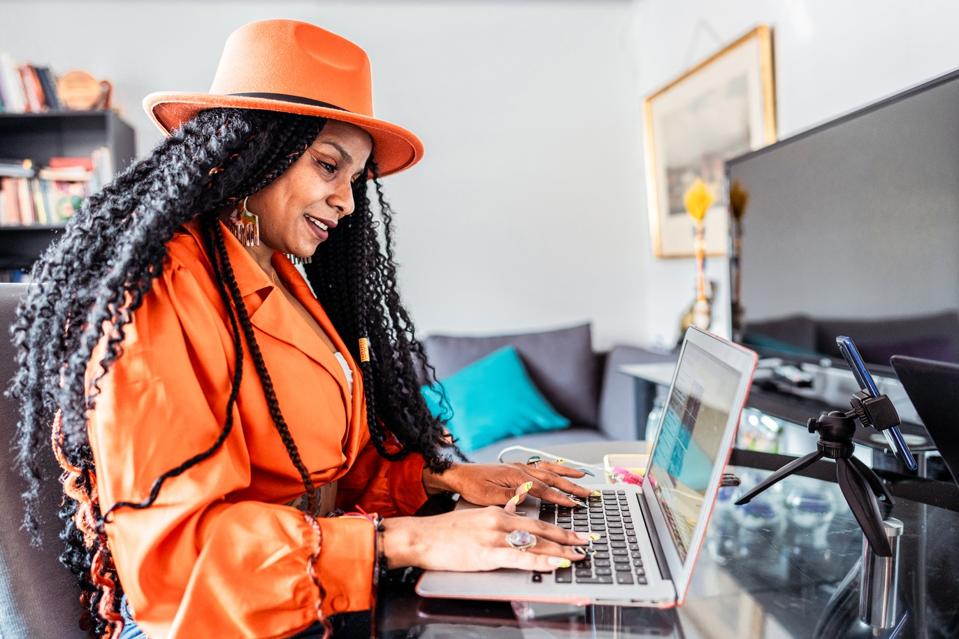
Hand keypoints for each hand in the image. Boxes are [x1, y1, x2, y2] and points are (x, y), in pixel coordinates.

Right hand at [382, 507, 588, 571]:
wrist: (423, 536)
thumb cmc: (447, 530)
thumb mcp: (478, 514)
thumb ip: (501, 511)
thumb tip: (517, 505)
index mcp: (500, 513)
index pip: (537, 521)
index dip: (560, 527)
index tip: (577, 532)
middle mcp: (501, 522)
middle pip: (542, 530)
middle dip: (569, 537)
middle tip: (589, 542)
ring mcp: (495, 538)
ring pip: (536, 544)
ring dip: (561, 550)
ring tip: (579, 555)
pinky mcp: (488, 554)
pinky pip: (521, 558)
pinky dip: (541, 561)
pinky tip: (555, 564)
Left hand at [423, 461, 593, 508]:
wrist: (459, 475)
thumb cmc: (471, 486)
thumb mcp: (489, 497)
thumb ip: (511, 498)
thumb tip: (528, 498)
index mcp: (516, 477)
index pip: (544, 489)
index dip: (561, 498)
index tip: (575, 504)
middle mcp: (521, 469)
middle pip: (552, 478)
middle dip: (572, 485)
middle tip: (588, 493)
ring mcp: (519, 467)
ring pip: (549, 469)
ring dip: (567, 472)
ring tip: (582, 475)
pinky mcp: (516, 468)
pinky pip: (540, 465)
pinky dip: (554, 466)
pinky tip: (560, 468)